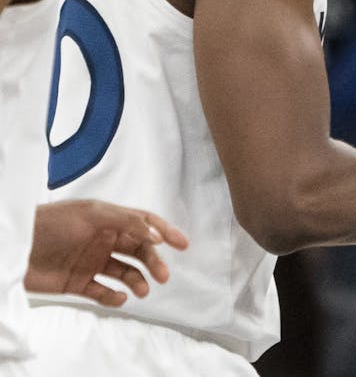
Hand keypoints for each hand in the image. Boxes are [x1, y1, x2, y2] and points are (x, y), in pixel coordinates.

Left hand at [26, 200, 189, 306]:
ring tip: (141, 290)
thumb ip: (127, 223)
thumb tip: (156, 235)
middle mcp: (103, 239)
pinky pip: (103, 291)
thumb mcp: (92, 214)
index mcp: (109, 219)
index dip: (165, 232)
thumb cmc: (50, 223)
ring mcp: (91, 261)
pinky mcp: (78, 282)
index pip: (144, 224)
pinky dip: (114, 296)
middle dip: (154, 263)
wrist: (15, 248)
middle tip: (164, 276)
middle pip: (139, 251)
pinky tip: (118, 297)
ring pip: (125, 272)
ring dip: (138, 281)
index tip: (182, 244)